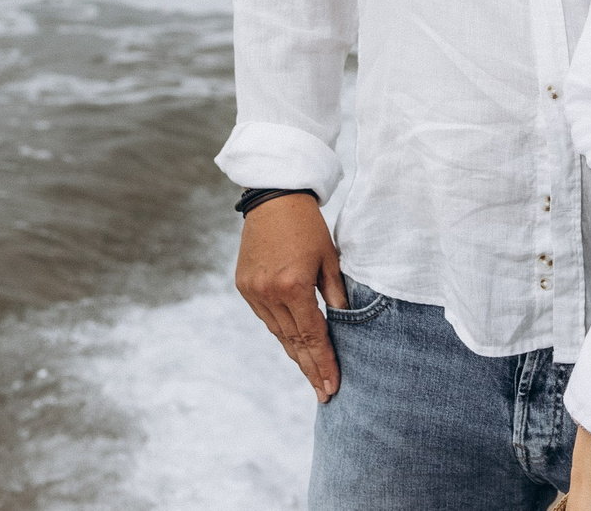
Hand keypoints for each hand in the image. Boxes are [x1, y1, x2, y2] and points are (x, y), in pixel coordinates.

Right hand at [234, 193, 348, 400]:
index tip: (332, 387)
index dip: (323, 363)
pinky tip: (294, 345)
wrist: (272, 197)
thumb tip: (346, 326)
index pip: (312, 336)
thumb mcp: (330, 258)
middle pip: (293, 342)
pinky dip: (281, 331)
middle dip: (311, 369)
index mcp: (293, 285)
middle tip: (325, 394)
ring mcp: (253, 291)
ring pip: (278, 333)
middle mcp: (268, 293)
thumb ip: (337, 295)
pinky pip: (266, 318)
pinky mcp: (244, 285)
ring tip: (312, 375)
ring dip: (296, 354)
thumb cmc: (307, 224)